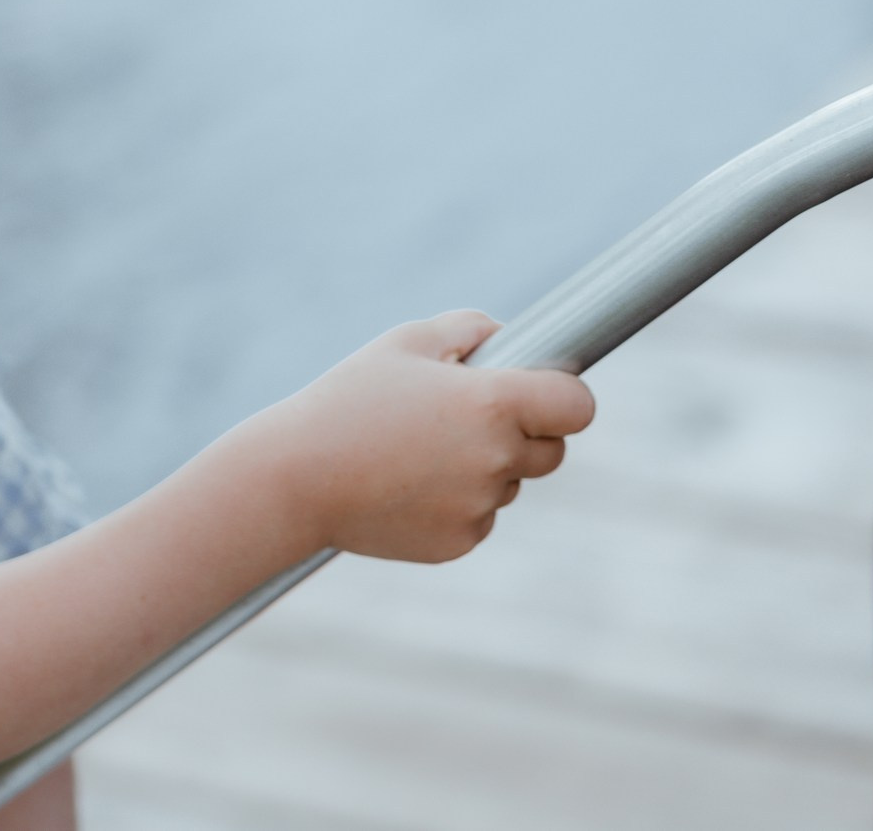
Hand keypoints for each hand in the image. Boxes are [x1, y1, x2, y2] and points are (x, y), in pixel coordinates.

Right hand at [243, 310, 595, 564]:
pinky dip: (453, 502)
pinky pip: (477, 516)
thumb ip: (469, 330)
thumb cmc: (348, 401)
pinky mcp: (459, 542)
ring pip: (507, 483)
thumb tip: (509, 339)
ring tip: (414, 450)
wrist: (295, 478)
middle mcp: (496, 459)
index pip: (577, 405)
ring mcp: (480, 507)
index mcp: (492, 403)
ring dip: (482, 467)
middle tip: (466, 417)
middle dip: (523, 432)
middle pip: (551, 450)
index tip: (543, 392)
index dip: (563, 396)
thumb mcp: (404, 343)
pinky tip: (403, 483)